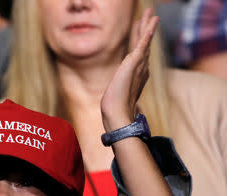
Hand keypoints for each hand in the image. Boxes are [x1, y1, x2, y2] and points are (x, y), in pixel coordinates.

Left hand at [100, 8, 158, 131]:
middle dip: (147, 28)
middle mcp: (141, 67)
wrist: (116, 110)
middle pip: (144, 43)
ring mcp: (139, 65)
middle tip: (150, 14)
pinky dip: (147, 34)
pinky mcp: (133, 63)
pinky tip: (150, 24)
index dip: (142, 38)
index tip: (143, 27)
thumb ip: (122, 88)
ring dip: (148, 26)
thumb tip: (118, 93)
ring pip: (145, 41)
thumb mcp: (119, 92)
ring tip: (151, 14)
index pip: (140, 51)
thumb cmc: (116, 105)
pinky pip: (142, 45)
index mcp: (138, 72)